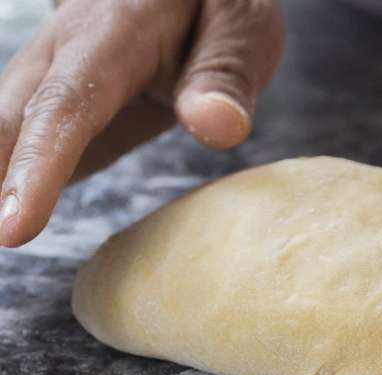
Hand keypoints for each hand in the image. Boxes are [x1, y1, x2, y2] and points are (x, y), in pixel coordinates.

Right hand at [0, 0, 282, 246]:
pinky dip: (12, 169)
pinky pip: (33, 132)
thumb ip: (226, 74)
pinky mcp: (69, 96)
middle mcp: (68, 48)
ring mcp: (61, 71)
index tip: (12, 229)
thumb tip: (215, 127)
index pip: (67, 105)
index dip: (36, 168)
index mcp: (113, 32)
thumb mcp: (242, 26)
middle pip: (12, 117)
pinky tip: (7, 207)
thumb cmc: (218, 5)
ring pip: (9, 124)